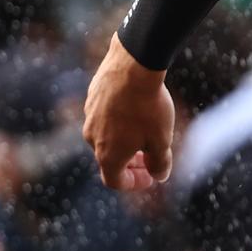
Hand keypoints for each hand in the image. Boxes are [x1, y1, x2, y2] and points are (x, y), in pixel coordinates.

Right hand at [83, 33, 174, 189]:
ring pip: (105, 136)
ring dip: (124, 140)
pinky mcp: (92, 97)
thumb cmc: (148, 107)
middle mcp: (92, 139)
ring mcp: (89, 117)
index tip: (150, 177)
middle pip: (109, 159)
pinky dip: (118, 120)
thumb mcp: (161, 140)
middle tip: (149, 158)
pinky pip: (104, 116)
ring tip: (144, 132)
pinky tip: (136, 108)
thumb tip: (159, 176)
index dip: (133, 183)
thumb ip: (159, 162)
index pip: (114, 181)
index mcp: (107, 155)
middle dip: (130, 163)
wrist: (133, 67)